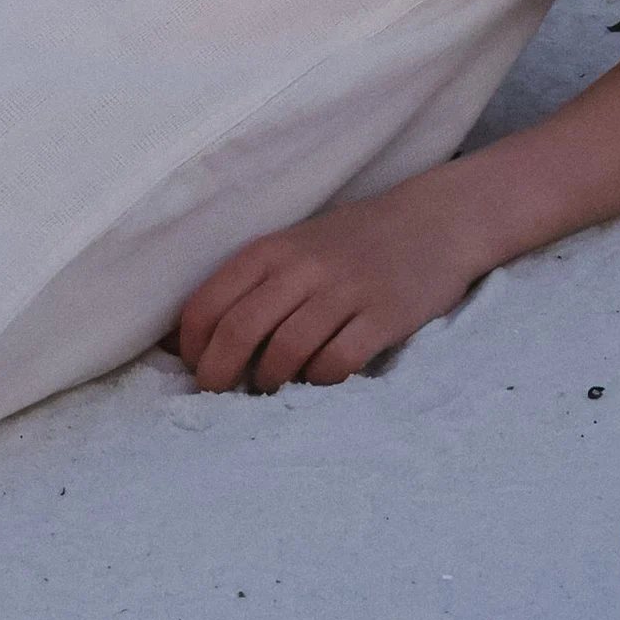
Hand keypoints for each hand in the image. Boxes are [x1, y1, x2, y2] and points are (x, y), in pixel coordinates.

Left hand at [174, 172, 487, 393]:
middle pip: (239, 331)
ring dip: (269, 382)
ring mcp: (345, 291)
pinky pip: (337, 362)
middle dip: (218, 376)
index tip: (195, 370)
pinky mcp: (384, 316)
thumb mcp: (294, 248)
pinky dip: (319, 381)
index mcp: (272, 250)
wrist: (435, 221)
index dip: (191, 347)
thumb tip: (185, 339)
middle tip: (219, 397)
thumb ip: (249, 285)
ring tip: (271, 389)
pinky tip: (319, 379)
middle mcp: (303, 267)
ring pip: (285, 352)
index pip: (208, 303)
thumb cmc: (352, 243)